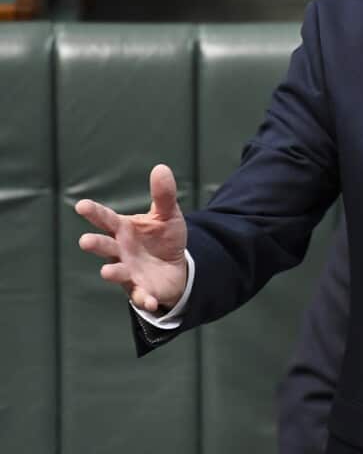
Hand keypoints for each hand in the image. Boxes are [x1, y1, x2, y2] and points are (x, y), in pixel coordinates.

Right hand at [76, 164, 189, 312]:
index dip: (94, 213)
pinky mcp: (141, 289)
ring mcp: (128, 271)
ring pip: (117, 272)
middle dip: (95, 244)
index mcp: (123, 230)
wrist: (174, 268)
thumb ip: (163, 195)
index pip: (106, 219)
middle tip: (85, 241)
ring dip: (112, 272)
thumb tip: (161, 168)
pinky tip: (151, 301)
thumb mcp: (167, 215)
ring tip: (107, 271)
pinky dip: (145, 299)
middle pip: (104, 246)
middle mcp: (120, 251)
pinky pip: (141, 295)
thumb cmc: (163, 238)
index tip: (82, 205)